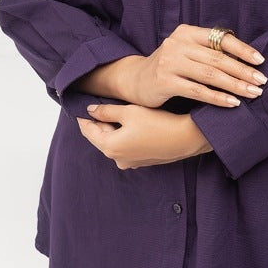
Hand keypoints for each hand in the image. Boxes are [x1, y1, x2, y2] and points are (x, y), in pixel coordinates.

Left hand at [76, 103, 210, 169]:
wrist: (186, 138)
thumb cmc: (158, 123)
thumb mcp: (129, 112)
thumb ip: (106, 111)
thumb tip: (90, 110)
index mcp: (110, 147)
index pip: (87, 130)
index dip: (83, 116)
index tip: (81, 105)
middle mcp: (117, 159)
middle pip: (100, 137)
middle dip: (99, 122)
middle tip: (100, 104)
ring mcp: (129, 162)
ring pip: (113, 142)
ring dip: (112, 128)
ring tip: (117, 111)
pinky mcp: (141, 161)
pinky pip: (125, 147)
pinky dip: (124, 136)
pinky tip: (132, 124)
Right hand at [126, 23, 267, 108]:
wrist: (135, 80)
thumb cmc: (169, 66)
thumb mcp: (186, 51)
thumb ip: (208, 51)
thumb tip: (246, 60)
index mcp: (187, 32)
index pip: (221, 39)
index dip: (243, 50)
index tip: (261, 61)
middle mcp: (178, 44)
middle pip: (218, 58)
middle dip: (243, 71)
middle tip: (261, 82)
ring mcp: (169, 62)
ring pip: (210, 75)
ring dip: (235, 86)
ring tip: (252, 94)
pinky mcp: (164, 81)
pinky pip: (197, 91)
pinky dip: (217, 98)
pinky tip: (232, 104)